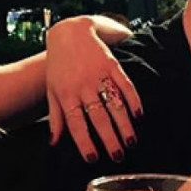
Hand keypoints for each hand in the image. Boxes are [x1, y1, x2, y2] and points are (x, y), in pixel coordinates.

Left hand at [45, 17, 142, 161]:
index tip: (93, 158)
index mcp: (66, 94)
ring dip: (124, 124)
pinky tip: (139, 115)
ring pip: (114, 104)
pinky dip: (133, 100)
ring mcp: (99, 74)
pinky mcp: (112, 64)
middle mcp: (83, 86)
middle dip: (109, 138)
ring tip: (131, 142)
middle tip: (118, 156)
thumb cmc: (59, 65)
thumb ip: (56, 118)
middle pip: (98, 117)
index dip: (85, 142)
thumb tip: (54, 143)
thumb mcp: (52, 90)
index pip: (76, 123)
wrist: (70, 32)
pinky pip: (125, 84)